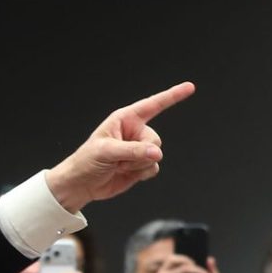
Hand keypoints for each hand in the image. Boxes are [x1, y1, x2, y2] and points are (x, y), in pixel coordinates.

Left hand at [45, 82, 195, 212]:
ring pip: (156, 156)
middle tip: (120, 159)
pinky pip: (154, 168)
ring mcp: (139, 150)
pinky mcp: (141, 166)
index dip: (172, 96)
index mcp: (125, 119)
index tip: (190, 88)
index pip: (153, 105)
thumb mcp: (107, 151)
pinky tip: (126, 174)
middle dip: (140, 152)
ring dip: (138, 165)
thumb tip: (156, 153)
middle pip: (155, 139)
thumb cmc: (87, 161)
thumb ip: (133, 150)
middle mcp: (135, 132)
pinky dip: (141, 174)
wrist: (82, 184)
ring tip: (118, 166)